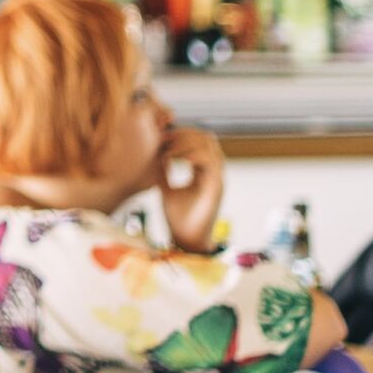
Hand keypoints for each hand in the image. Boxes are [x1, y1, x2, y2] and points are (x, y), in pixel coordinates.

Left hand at [158, 127, 224, 253]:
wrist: (186, 239)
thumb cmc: (178, 217)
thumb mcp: (166, 188)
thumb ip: (163, 172)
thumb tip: (155, 156)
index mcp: (202, 171)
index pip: (198, 141)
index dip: (181, 134)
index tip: (161, 135)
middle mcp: (212, 172)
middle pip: (206, 138)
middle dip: (184, 133)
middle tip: (163, 137)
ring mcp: (216, 178)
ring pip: (210, 146)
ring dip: (187, 142)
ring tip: (167, 149)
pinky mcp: (217, 187)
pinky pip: (211, 162)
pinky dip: (193, 155)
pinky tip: (176, 159)